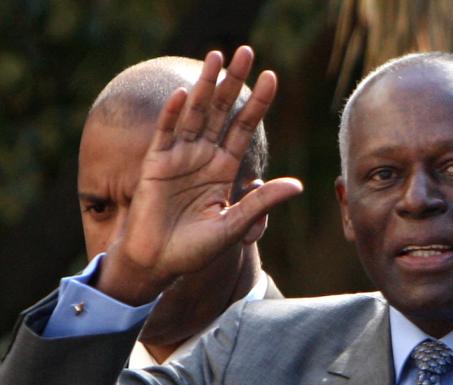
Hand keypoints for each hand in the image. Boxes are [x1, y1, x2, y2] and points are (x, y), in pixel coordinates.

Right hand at [97, 46, 302, 304]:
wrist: (158, 264)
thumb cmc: (195, 249)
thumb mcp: (234, 225)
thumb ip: (261, 203)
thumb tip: (297, 185)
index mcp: (224, 168)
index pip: (244, 127)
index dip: (258, 103)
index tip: (273, 76)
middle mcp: (203, 157)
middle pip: (221, 111)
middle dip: (233, 82)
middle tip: (246, 52)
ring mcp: (178, 158)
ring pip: (194, 114)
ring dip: (204, 86)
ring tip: (216, 57)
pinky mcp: (155, 165)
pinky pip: (165, 135)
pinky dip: (172, 115)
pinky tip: (182, 94)